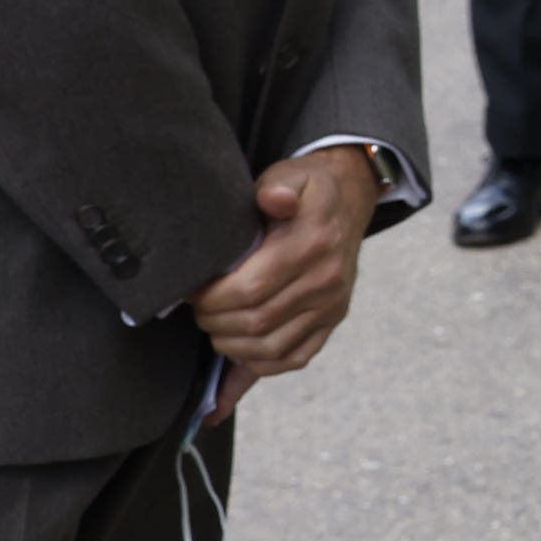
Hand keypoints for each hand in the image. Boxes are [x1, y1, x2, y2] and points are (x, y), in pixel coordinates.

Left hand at [192, 147, 378, 387]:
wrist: (348, 202)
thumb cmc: (306, 192)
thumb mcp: (291, 175)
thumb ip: (278, 186)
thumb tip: (272, 199)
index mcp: (311, 245)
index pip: (250, 288)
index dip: (211, 297)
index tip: (192, 290)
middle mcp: (326, 281)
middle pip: (256, 321)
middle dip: (214, 321)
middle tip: (198, 309)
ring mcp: (331, 306)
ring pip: (271, 347)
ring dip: (232, 345)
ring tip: (215, 327)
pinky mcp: (332, 322)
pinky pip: (294, 358)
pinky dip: (260, 365)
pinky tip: (238, 356)